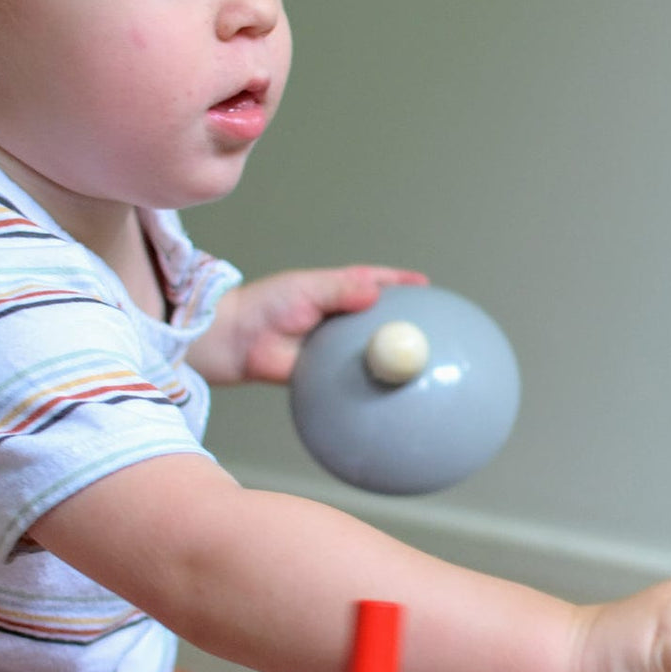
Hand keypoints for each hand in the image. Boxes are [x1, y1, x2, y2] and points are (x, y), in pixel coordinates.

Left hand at [189, 265, 427, 383]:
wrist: (237, 343)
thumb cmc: (267, 306)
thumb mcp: (307, 289)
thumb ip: (341, 290)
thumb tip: (374, 294)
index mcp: (339, 290)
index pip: (378, 283)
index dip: (403, 284)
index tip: (427, 287)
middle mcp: (342, 318)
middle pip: (382, 319)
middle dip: (407, 322)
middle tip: (434, 328)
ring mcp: (337, 346)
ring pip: (372, 349)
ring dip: (392, 354)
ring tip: (421, 360)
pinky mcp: (330, 371)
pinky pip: (355, 376)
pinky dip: (372, 380)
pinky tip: (391, 388)